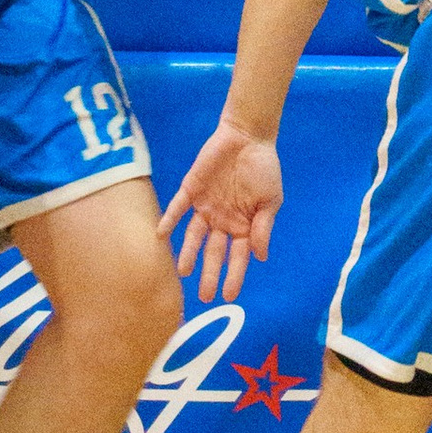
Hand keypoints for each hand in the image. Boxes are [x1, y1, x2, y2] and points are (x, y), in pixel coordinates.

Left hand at [162, 124, 282, 306]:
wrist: (248, 136)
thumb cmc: (263, 168)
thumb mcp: (270, 200)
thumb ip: (263, 228)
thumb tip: (260, 257)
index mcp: (242, 226)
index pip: (237, 257)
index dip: (233, 276)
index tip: (229, 296)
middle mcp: (221, 221)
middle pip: (213, 252)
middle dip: (209, 273)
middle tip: (203, 296)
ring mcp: (205, 207)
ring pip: (193, 235)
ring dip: (188, 253)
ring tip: (183, 271)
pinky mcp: (191, 189)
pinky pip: (178, 207)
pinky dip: (169, 220)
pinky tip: (161, 234)